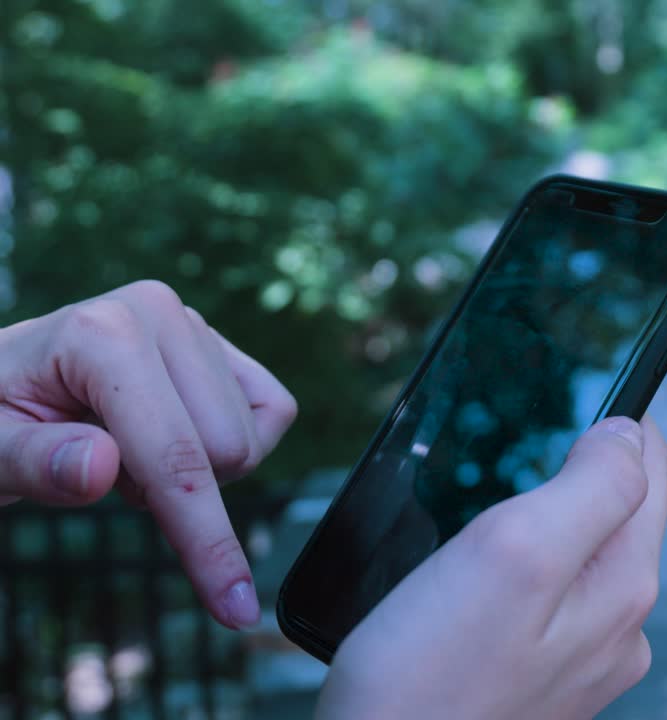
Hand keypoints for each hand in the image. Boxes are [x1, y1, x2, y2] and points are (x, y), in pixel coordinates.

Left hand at [0, 280, 296, 628]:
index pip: (174, 456)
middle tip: (110, 474)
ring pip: (250, 440)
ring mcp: (194, 324)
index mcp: (102, 334)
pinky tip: (179, 436)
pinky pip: (273, 412)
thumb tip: (100, 468)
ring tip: (130, 449)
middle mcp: (159, 313)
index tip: (234, 608)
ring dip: (197, 470)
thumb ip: (33, 464)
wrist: (3, 383)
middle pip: (226, 451)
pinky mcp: (222, 342)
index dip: (203, 540)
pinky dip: (239, 446)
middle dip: (177, 491)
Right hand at [317, 415, 666, 719]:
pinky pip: (547, 601)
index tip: (562, 403)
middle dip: (571, 473)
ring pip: (579, 555)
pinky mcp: (541, 681)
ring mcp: (582, 660)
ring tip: (481, 526)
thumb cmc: (427, 678)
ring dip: (539, 524)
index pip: (653, 465)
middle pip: (617, 510)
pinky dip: (518, 575)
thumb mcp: (515, 552)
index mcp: (624, 584)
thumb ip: (591, 487)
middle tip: (506, 464)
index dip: (613, 421)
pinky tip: (471, 585)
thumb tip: (630, 435)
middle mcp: (619, 626)